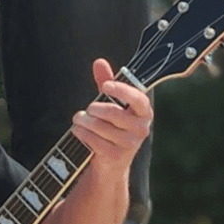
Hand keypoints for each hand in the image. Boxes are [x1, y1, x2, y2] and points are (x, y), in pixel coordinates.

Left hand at [71, 59, 152, 181]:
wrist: (111, 162)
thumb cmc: (111, 126)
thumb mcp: (110, 103)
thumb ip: (106, 81)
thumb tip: (99, 61)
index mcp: (144, 112)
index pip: (137, 98)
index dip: (121, 90)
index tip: (105, 85)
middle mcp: (141, 128)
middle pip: (111, 112)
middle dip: (92, 109)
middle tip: (87, 110)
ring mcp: (130, 144)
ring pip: (99, 125)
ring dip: (82, 121)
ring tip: (79, 121)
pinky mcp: (116, 156)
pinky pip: (92, 139)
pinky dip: (80, 133)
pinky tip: (79, 131)